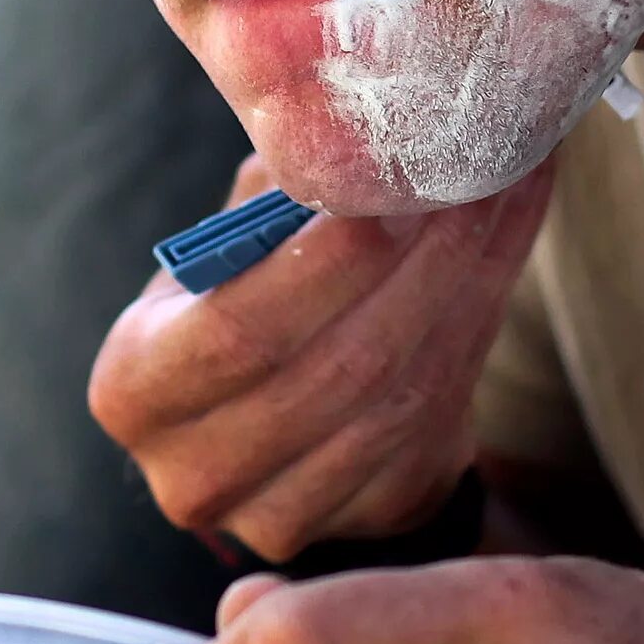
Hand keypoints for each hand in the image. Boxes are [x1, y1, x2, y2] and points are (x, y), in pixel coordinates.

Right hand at [90, 155, 552, 561]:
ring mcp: (277, 517)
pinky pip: (436, 429)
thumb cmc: (250, 292)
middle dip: (421, 264)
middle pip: (333, 370)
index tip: (399, 185)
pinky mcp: (363, 526)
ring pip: (397, 402)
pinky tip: (503, 251)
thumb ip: (277, 189)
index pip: (238, 329)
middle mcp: (192, 473)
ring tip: (507, 190)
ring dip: (466, 288)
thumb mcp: (232, 239)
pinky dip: (478, 332)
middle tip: (482, 173)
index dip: (328, 261)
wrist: (287, 405)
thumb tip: (353, 117)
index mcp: (136, 389)